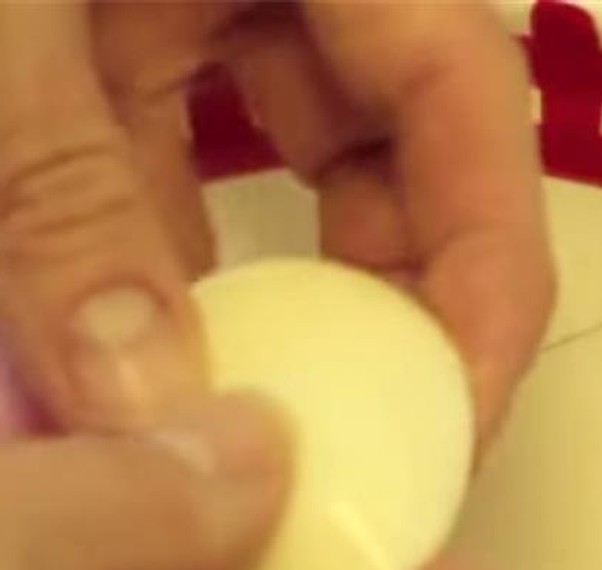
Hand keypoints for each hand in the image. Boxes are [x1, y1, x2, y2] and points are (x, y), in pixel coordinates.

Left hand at [0, 0, 550, 435]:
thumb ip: (61, 194)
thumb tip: (140, 404)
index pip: (469, 98)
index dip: (488, 266)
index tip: (453, 414)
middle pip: (406, 147)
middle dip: (388, 302)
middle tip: (351, 443)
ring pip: (292, 161)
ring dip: (271, 291)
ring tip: (241, 414)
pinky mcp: (107, 21)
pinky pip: (175, 147)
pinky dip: (158, 243)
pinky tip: (124, 333)